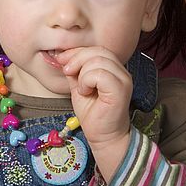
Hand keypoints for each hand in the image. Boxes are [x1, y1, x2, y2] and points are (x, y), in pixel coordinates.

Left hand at [56, 46, 131, 181]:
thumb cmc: (93, 113)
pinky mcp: (120, 90)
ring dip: (82, 73)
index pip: (96, 48)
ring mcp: (123, 80)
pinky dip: (87, 81)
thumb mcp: (79, 85)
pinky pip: (100, 74)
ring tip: (82, 88)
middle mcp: (121, 71)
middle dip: (77, 59)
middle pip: (98, 51)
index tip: (62, 60)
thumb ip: (75, 70)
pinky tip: (86, 92)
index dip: (77, 51)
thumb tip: (64, 56)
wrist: (103, 136)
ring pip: (98, 61)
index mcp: (113, 68)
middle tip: (67, 72)